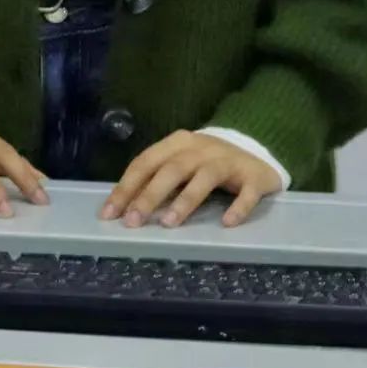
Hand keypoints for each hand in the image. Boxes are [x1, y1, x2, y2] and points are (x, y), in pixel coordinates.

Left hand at [102, 130, 280, 228]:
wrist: (256, 153)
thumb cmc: (207, 164)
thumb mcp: (180, 164)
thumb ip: (156, 180)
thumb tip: (124, 208)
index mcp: (178, 143)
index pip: (146, 162)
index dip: (126, 187)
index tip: (110, 214)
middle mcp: (202, 148)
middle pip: (172, 169)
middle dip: (149, 195)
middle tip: (133, 222)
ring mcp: (229, 161)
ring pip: (205, 178)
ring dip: (185, 200)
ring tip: (169, 224)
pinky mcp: (254, 177)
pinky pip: (247, 193)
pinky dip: (238, 207)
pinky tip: (227, 223)